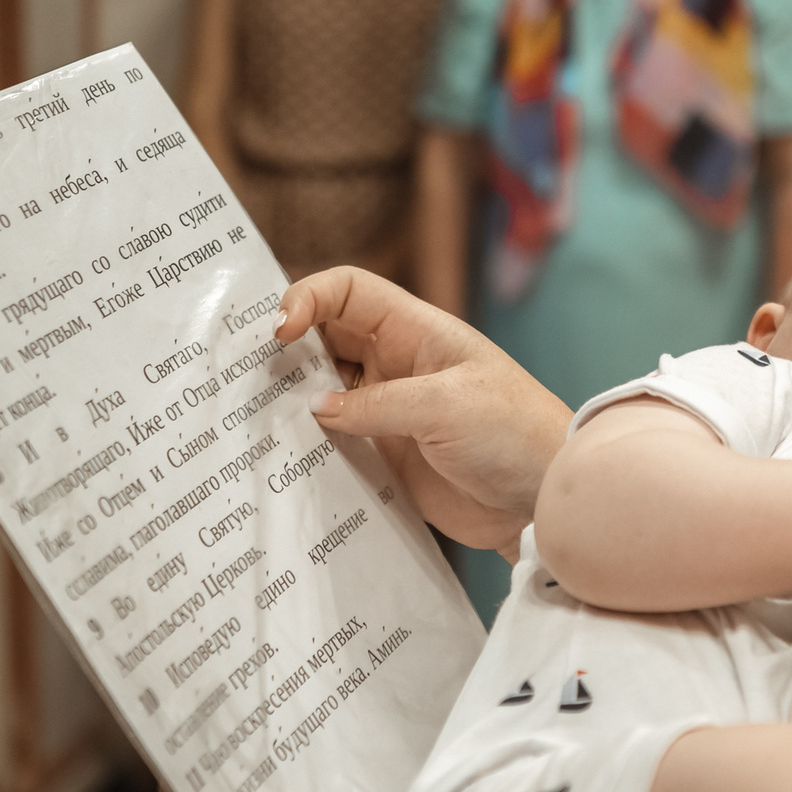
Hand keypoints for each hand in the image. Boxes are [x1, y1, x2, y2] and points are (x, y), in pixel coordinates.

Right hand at [278, 267, 571, 552]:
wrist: (547, 500)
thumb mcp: (445, 407)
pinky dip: (307, 446)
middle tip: (245, 374)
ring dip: (290, 401)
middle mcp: (396, 364)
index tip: (279, 332)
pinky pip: (334, 442)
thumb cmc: (515, 434)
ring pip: (322, 391)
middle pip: (324, 339)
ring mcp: (388, 411)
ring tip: (254, 418)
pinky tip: (283, 458)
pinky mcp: (386, 456)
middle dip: (285, 349)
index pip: (347, 291)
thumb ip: (375, 405)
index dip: (307, 297)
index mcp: (415, 331)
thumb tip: (315, 409)